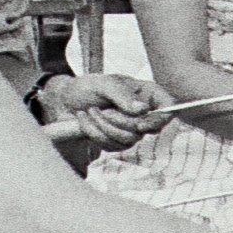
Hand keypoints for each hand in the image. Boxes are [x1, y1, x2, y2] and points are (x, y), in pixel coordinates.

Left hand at [36, 72, 162, 150]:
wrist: (64, 101)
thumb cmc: (86, 87)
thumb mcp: (103, 85)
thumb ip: (123, 96)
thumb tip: (143, 109)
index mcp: (146, 93)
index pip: (168, 107)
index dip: (159, 119)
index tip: (139, 124)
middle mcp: (143, 112)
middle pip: (146, 128)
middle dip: (118, 122)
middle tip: (100, 110)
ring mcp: (131, 128)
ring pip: (129, 140)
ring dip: (103, 128)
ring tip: (90, 113)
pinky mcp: (117, 141)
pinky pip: (113, 147)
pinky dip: (95, 135)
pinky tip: (86, 122)